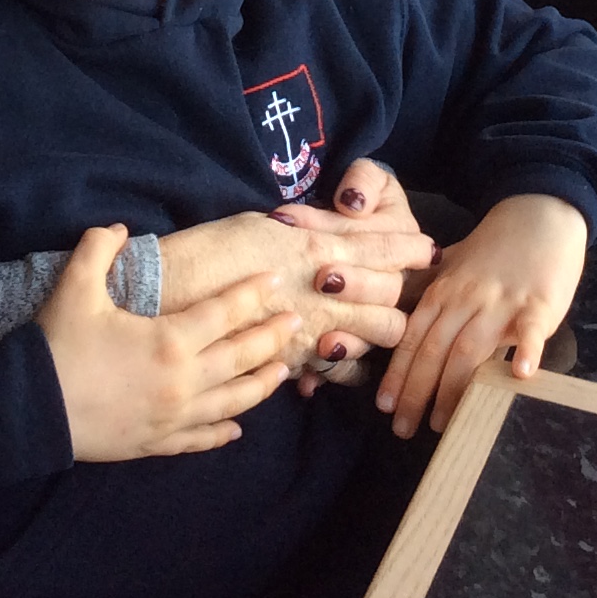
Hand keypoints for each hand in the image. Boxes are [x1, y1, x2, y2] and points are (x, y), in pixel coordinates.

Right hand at [42, 225, 298, 460]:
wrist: (30, 410)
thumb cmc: (57, 346)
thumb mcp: (74, 286)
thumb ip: (99, 248)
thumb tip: (120, 229)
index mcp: (170, 339)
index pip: (225, 312)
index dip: (252, 294)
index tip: (274, 281)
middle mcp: (184, 380)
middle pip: (241, 356)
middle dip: (272, 338)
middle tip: (296, 323)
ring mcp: (174, 416)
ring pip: (233, 401)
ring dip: (261, 384)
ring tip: (283, 371)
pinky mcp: (158, 443)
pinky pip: (201, 439)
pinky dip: (223, 433)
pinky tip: (237, 430)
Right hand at [158, 166, 433, 367]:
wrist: (168, 295)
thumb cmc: (209, 250)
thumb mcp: (259, 225)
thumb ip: (298, 233)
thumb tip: (315, 234)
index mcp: (314, 247)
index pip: (378, 246)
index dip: (408, 247)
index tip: (429, 248)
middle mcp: (320, 290)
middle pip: (389, 298)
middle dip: (401, 295)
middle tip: (403, 291)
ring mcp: (309, 331)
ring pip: (370, 339)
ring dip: (376, 334)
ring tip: (373, 328)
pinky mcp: (291, 364)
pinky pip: (336, 373)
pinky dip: (340, 368)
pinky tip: (334, 360)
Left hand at [379, 194, 588, 436]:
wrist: (541, 213)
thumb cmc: (495, 246)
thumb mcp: (454, 266)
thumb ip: (431, 293)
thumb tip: (403, 321)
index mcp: (443, 290)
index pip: (414, 336)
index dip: (398, 372)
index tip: (384, 405)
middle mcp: (466, 298)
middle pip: (435, 349)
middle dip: (417, 392)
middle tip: (403, 429)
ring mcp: (502, 301)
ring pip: (471, 347)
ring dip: (455, 387)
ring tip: (444, 422)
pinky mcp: (538, 302)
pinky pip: (530, 328)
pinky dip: (526, 350)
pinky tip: (521, 376)